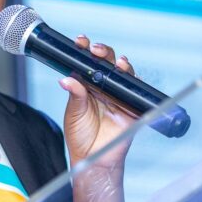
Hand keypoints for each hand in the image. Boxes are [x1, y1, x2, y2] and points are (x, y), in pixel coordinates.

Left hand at [61, 36, 135, 201]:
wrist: (93, 159)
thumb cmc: (81, 138)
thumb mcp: (73, 114)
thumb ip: (75, 95)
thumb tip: (67, 79)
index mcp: (86, 87)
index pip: (87, 64)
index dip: (85, 51)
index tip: (80, 42)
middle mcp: (102, 88)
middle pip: (106, 63)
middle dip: (102, 52)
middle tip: (95, 49)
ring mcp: (117, 96)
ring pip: (122, 73)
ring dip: (119, 63)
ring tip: (114, 62)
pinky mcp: (130, 106)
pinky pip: (134, 89)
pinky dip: (132, 79)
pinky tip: (127, 72)